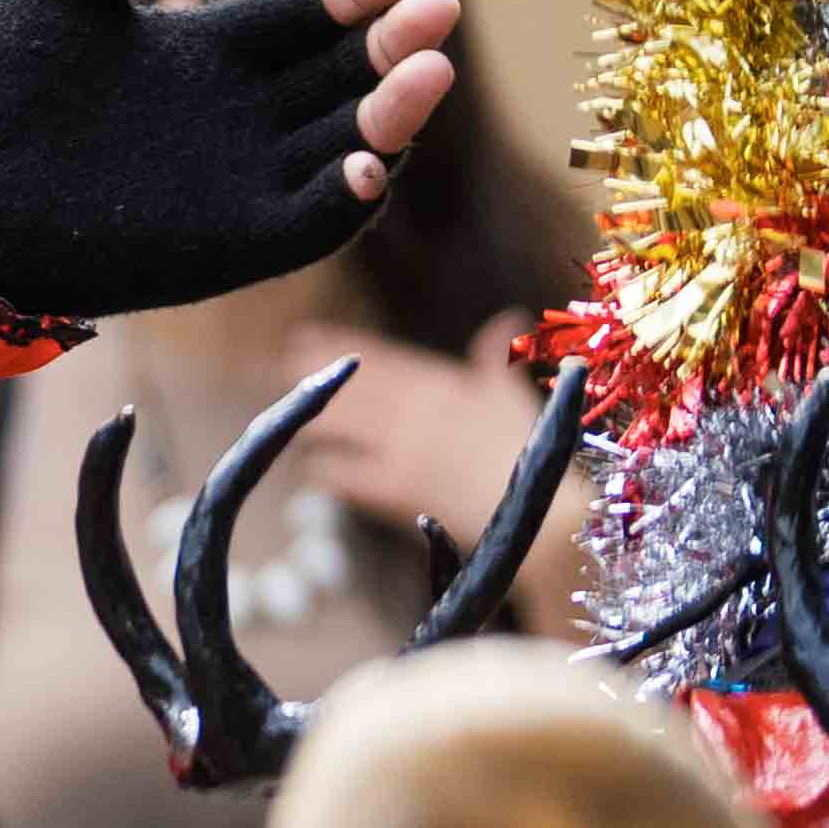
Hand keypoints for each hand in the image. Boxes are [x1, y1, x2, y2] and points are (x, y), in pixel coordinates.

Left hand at [0, 0, 463, 332]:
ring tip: (424, 70)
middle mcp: (242, 115)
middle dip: (396, 42)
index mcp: (212, 50)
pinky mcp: (230, 244)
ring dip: (393, 112)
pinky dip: (346, 199)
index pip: (312, 12)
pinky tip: (364, 164)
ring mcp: (242, 180)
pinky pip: (310, 223)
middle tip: (430, 10)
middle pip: (348, 73)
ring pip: (349, 143)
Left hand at [282, 320, 565, 533]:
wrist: (543, 508)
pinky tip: (310, 468)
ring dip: (317, 416)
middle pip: (357, 388)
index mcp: (445, 388)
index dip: (345, 347)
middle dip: (318, 373)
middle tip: (285, 360)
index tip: (310, 335)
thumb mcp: (513, 395)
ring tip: (287, 407)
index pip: (385, 361)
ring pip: (347, 426)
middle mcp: (419, 414)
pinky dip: (330, 471)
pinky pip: (352, 477)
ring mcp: (406, 451)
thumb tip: (509, 319)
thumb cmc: (532, 449)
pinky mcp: (400, 490)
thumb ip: (498, 358)